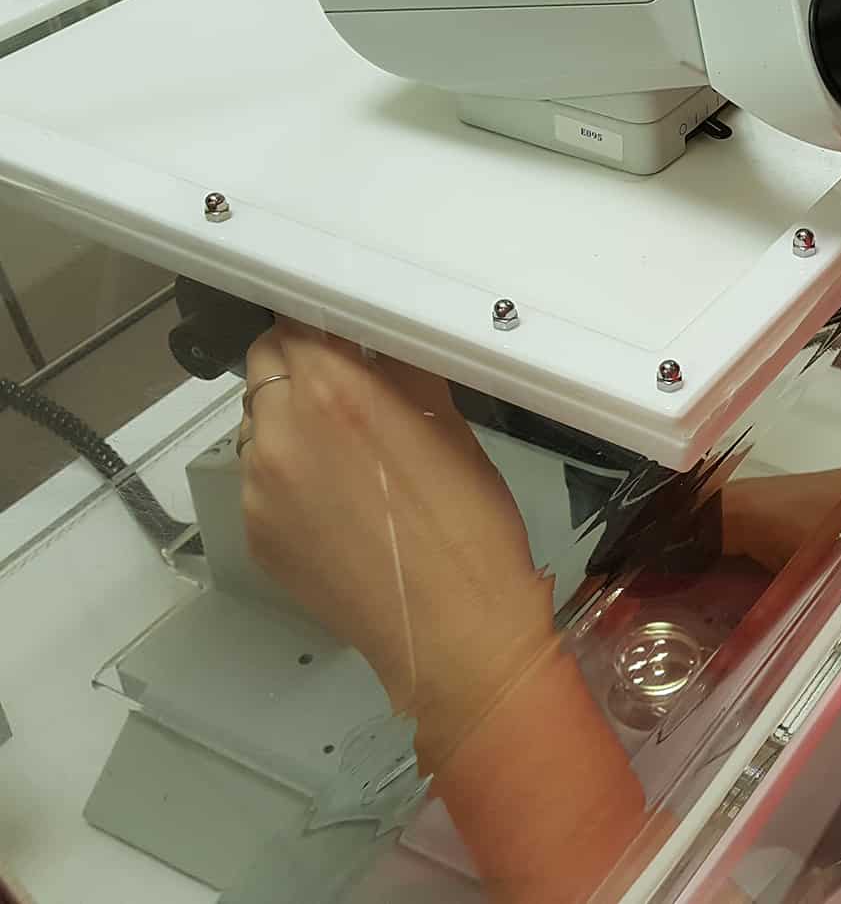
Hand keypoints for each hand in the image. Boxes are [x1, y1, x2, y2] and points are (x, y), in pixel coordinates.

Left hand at [240, 321, 555, 761]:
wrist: (453, 633)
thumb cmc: (470, 529)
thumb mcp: (450, 428)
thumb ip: (401, 370)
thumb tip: (380, 336)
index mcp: (333, 394)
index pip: (294, 321)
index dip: (321, 323)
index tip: (343, 332)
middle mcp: (280, 434)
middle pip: (266, 366)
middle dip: (302, 368)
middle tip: (348, 393)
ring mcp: (258, 489)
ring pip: (259, 425)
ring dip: (291, 423)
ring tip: (348, 459)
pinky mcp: (255, 535)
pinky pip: (260, 482)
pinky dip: (289, 478)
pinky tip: (340, 505)